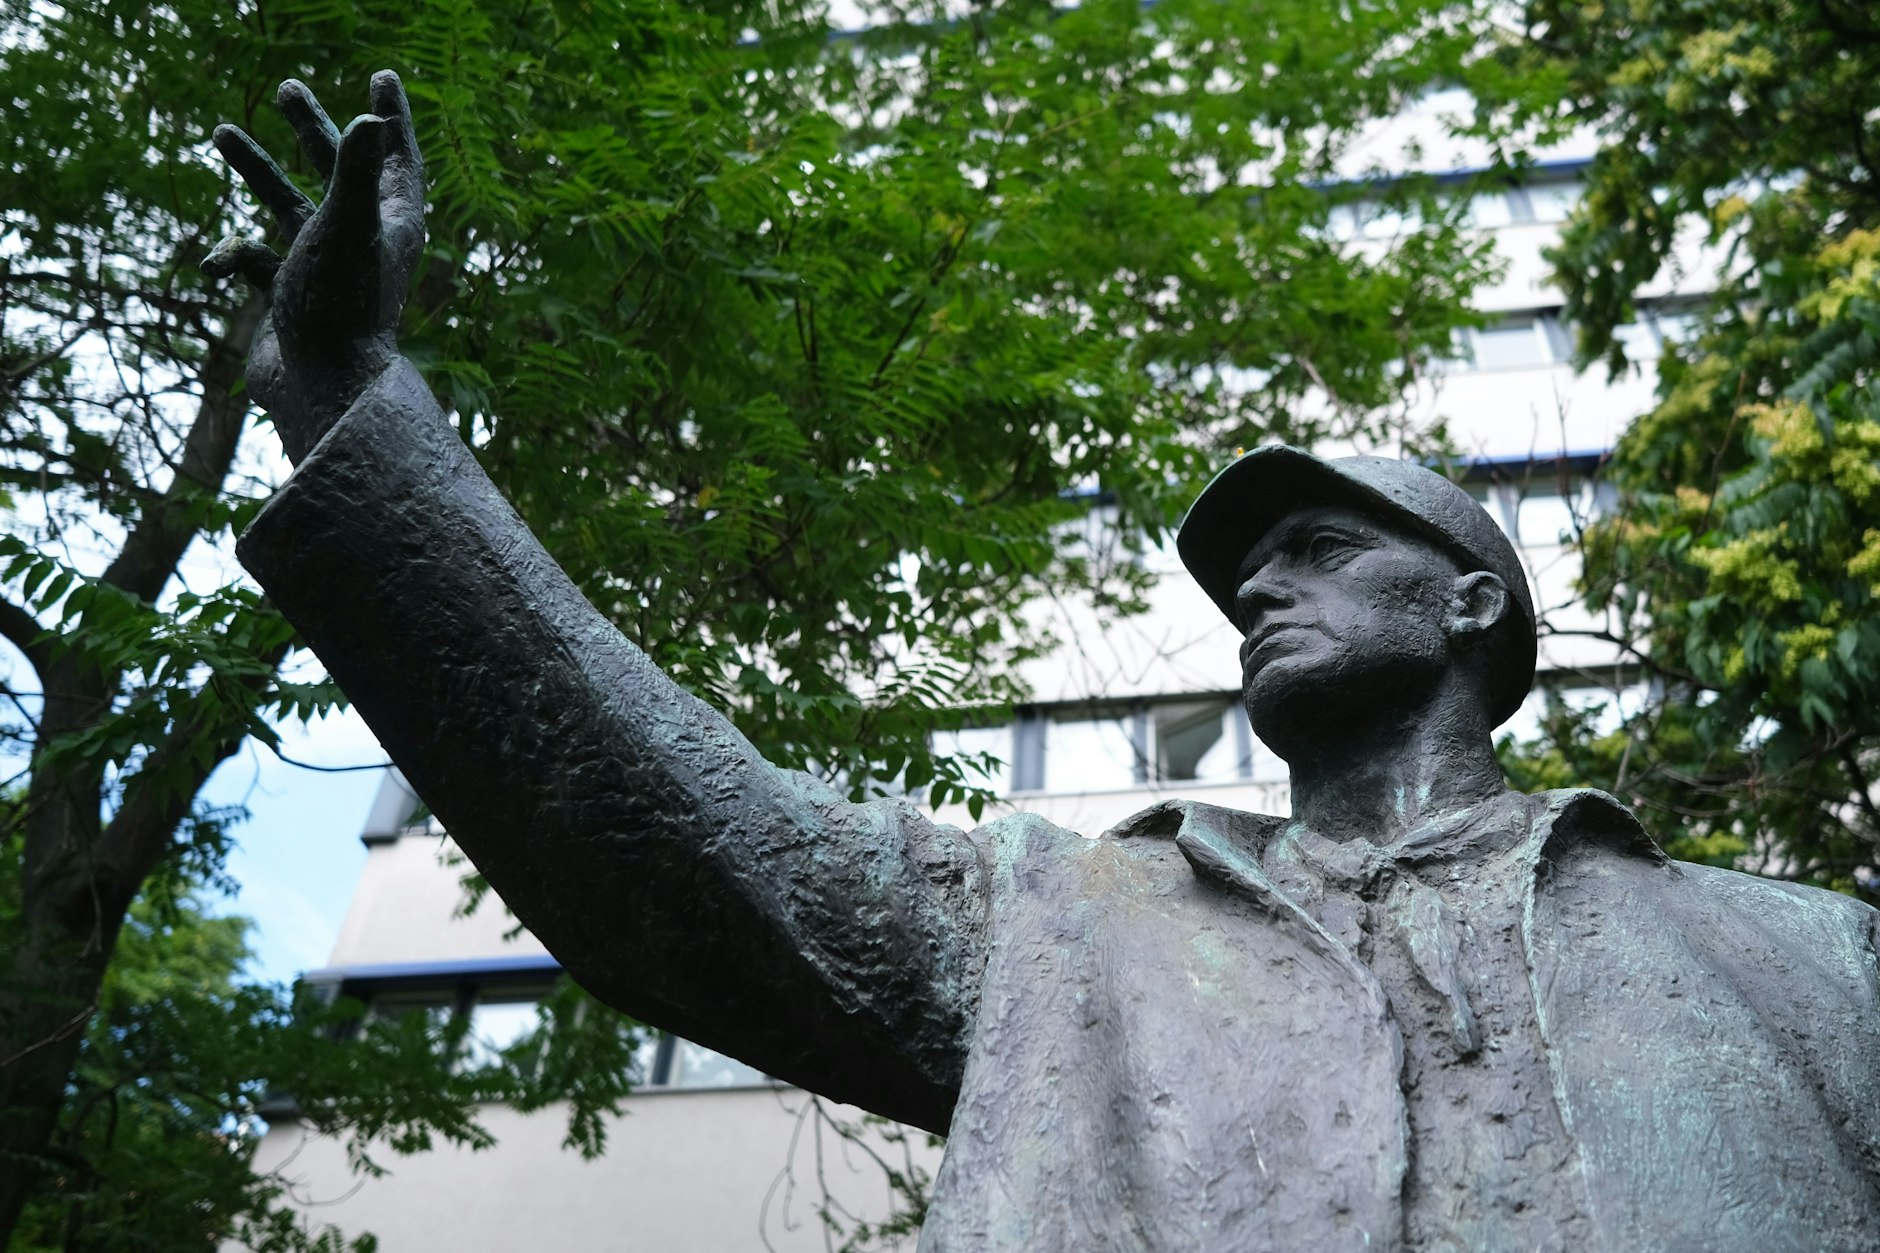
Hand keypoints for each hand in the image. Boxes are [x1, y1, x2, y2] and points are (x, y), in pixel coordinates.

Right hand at [205, 71, 424, 462]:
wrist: (321, 388)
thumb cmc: (341, 304)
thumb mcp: (347, 228)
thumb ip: (356, 172)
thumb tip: (373, 118)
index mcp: (391, 223)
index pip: (396, 158)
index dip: (392, 118)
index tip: (382, 77)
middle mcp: (363, 242)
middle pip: (341, 173)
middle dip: (313, 130)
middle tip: (287, 88)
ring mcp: (327, 269)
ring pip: (291, 208)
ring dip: (258, 172)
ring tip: (221, 131)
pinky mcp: (294, 297)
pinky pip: (259, 261)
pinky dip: (234, 256)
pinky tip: (216, 266)